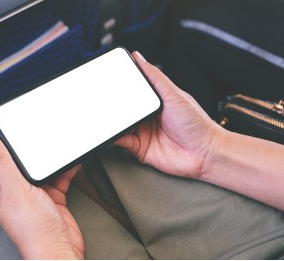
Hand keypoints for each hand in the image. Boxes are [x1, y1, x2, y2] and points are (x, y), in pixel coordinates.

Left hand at [0, 128, 83, 258]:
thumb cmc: (33, 228)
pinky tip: (70, 163)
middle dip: (36, 154)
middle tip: (44, 140)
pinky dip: (64, 171)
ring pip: (43, 170)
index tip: (21, 131)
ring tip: (59, 150)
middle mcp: (15, 192)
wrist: (59, 249)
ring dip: (51, 162)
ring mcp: (35, 196)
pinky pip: (58, 178)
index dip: (11, 146)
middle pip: (25, 164)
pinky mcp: (51, 198)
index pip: (1, 159)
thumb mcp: (15, 188)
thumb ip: (1, 161)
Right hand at [116, 52, 222, 178]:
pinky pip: (122, 141)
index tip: (111, 78)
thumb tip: (139, 58)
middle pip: (125, 108)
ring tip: (107, 115)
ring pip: (121, 124)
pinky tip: (114, 131)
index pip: (134, 90)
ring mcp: (143, 132)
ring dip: (113, 121)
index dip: (122, 85)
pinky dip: (115, 137)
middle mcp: (148, 116)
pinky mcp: (139, 147)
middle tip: (106, 99)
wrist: (204, 154)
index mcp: (156, 101)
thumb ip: (155, 77)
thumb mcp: (174, 94)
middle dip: (115, 104)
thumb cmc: (197, 124)